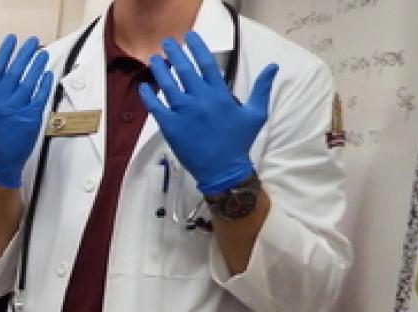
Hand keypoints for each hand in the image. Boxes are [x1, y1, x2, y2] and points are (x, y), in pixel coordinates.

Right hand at [0, 35, 52, 188]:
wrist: (0, 159)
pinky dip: (44, 84)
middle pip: (14, 72)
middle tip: (33, 41)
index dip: (4, 52)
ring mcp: (16, 110)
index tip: (12, 39)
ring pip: (28, 82)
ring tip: (42, 54)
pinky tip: (47, 75)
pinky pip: (39, 96)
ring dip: (37, 66)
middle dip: (24, 54)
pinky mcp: (30, 118)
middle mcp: (1, 102)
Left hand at [141, 32, 276, 195]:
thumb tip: (273, 67)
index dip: (197, 47)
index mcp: (220, 94)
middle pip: (184, 69)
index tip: (189, 36)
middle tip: (166, 42)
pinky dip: (148, 95)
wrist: (223, 170)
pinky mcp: (170, 126)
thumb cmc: (239, 141)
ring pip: (167, 85)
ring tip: (153, 59)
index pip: (207, 63)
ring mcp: (184, 112)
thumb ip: (261, 88)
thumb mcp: (256, 113)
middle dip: (174, 53)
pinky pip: (155, 106)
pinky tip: (144, 86)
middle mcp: (201, 100)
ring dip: (159, 69)